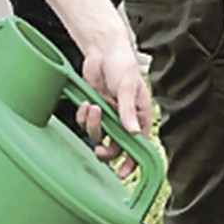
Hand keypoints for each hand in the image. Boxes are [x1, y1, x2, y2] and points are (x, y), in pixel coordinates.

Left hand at [79, 37, 153, 179]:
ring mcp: (108, 115)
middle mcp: (124, 119)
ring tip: (93, 108)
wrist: (103, 50)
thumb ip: (128, 110)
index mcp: (139, 116)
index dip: (133, 161)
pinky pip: (85, 122)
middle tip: (100, 151)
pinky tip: (86, 103)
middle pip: (116, 146)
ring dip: (93, 125)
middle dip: (107, 150)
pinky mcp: (93, 109)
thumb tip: (134, 133)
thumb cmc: (124, 65)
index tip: (124, 173)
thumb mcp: (128, 87)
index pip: (139, 144)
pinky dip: (84, 116)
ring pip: (98, 135)